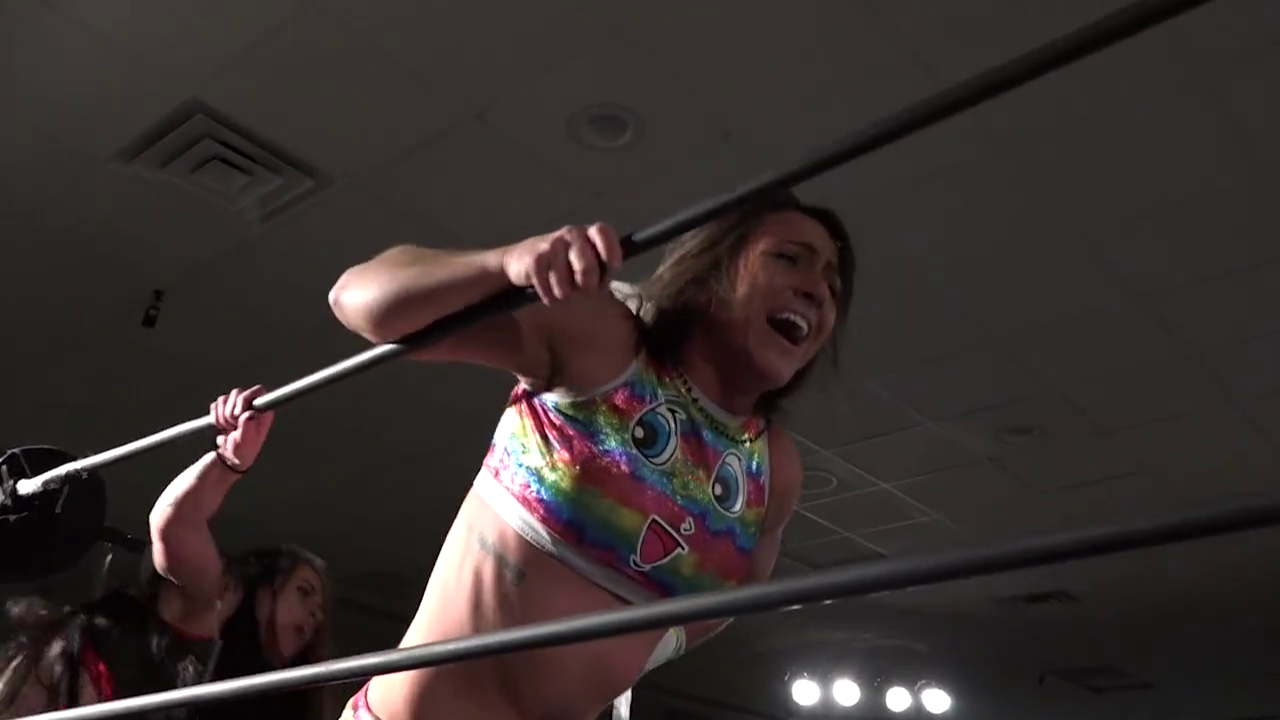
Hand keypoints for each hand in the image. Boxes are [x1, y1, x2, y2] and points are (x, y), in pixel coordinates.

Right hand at [211, 386, 274, 471]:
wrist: (229, 457)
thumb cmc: (244, 451)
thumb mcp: (247, 441)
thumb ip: (248, 426)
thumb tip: (248, 414)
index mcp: (262, 411)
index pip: (258, 391)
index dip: (245, 399)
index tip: (238, 413)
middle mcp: (251, 405)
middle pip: (237, 393)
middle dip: (231, 411)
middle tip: (233, 426)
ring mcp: (236, 406)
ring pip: (224, 399)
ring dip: (222, 416)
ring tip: (228, 428)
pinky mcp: (224, 409)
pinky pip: (215, 405)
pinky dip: (215, 417)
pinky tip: (221, 426)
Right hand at [501, 223, 622, 304]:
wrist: (522, 260)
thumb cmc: (564, 265)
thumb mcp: (587, 263)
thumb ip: (603, 267)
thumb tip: (612, 273)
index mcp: (589, 233)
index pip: (603, 231)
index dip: (610, 252)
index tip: (611, 269)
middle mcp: (571, 233)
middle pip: (587, 266)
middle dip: (587, 285)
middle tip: (582, 289)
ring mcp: (552, 244)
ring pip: (565, 281)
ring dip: (565, 293)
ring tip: (563, 291)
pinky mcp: (534, 258)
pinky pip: (547, 286)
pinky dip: (549, 296)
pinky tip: (549, 293)